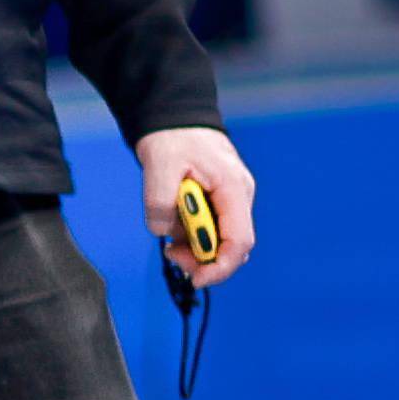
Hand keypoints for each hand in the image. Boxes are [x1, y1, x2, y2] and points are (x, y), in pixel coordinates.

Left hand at [140, 126, 255, 286]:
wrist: (176, 121)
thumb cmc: (173, 138)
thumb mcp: (159, 165)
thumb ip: (159, 202)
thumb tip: (164, 232)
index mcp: (233, 188)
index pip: (239, 241)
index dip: (221, 267)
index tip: (197, 279)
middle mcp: (239, 198)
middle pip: (232, 248)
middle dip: (204, 261)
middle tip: (172, 254)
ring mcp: (231, 202)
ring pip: (220, 242)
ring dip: (194, 250)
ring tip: (169, 239)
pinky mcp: (219, 205)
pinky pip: (211, 232)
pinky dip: (192, 238)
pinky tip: (174, 228)